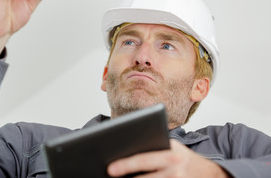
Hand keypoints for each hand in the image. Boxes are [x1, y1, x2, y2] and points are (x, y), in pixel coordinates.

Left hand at [107, 139, 230, 177]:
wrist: (213, 174)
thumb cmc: (185, 159)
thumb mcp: (172, 148)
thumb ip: (154, 149)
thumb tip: (127, 151)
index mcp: (171, 154)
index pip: (144, 159)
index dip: (126, 164)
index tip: (110, 169)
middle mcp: (175, 170)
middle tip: (110, 177)